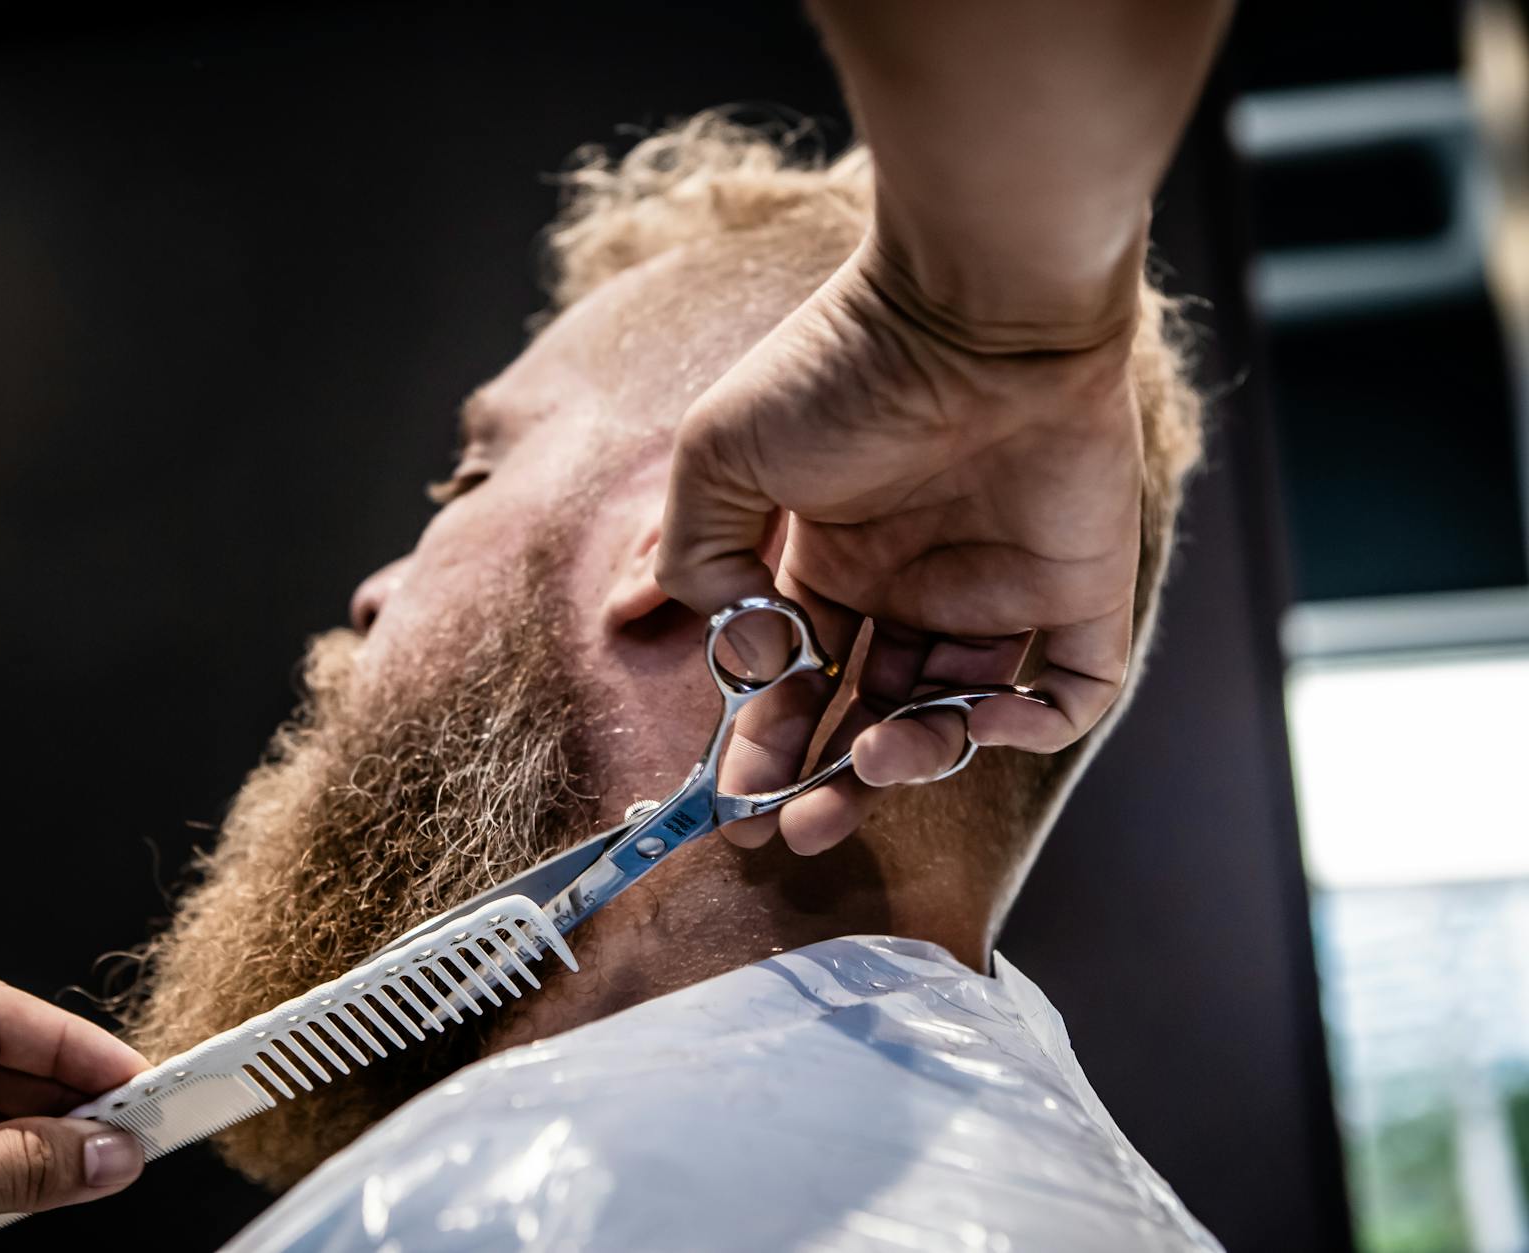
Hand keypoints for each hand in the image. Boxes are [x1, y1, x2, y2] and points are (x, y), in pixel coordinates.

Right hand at [657, 236, 1143, 853]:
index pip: (795, 674)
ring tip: (872, 756)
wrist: (974, 310)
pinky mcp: (1079, 589)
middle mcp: (910, 580)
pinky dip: (1028, 728)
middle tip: (796, 827)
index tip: (735, 789)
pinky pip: (1071, 693)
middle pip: (867, 709)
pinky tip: (977, 720)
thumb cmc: (840, 369)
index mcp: (829, 553)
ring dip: (909, 758)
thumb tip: (729, 636)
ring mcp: (997, 588)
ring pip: (957, 716)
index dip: (763, 739)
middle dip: (824, 776)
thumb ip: (696, 549)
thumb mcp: (722, 451)